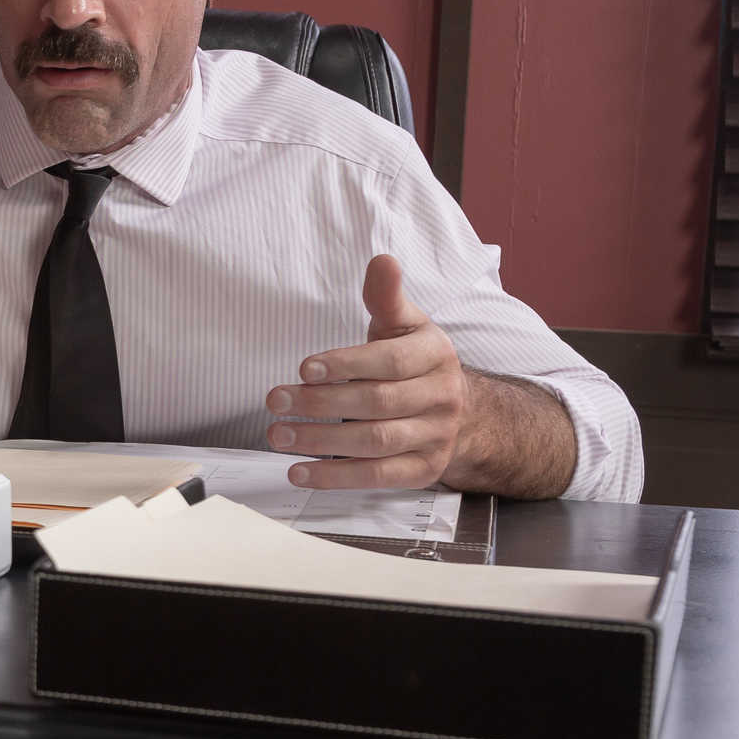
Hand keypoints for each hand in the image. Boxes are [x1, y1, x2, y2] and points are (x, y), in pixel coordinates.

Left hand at [264, 254, 467, 488]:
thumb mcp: (404, 326)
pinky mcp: (424, 470)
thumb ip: (386, 298)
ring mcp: (435, 436)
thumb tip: (381, 260)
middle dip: (321, 403)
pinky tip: (300, 472)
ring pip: (375, 442)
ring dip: (321, 441)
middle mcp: (441, 397)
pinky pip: (378, 477)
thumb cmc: (415, 362)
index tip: (304, 368)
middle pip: (377, 403)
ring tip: (278, 435)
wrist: (462, 412)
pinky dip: (336, 477)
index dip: (346, 364)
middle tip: (275, 401)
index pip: (390, 361)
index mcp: (435, 354)